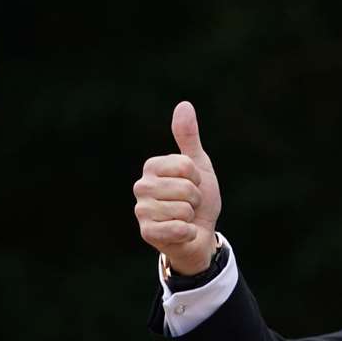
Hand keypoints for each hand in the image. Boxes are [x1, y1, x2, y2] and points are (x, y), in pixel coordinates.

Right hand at [134, 101, 221, 274]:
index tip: (194, 185)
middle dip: (196, 199)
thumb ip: (189, 138)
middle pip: (185, 188)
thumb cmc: (199, 200)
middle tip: (190, 205)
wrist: (200, 235)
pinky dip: (188, 232)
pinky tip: (182, 233)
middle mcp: (141, 186)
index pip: (186, 166)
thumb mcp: (199, 166)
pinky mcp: (147, 232)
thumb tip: (184, 105)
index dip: (198, 178)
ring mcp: (142, 210)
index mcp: (152, 167)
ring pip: (183, 209)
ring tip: (185, 218)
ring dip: (192, 217)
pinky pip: (178, 228)